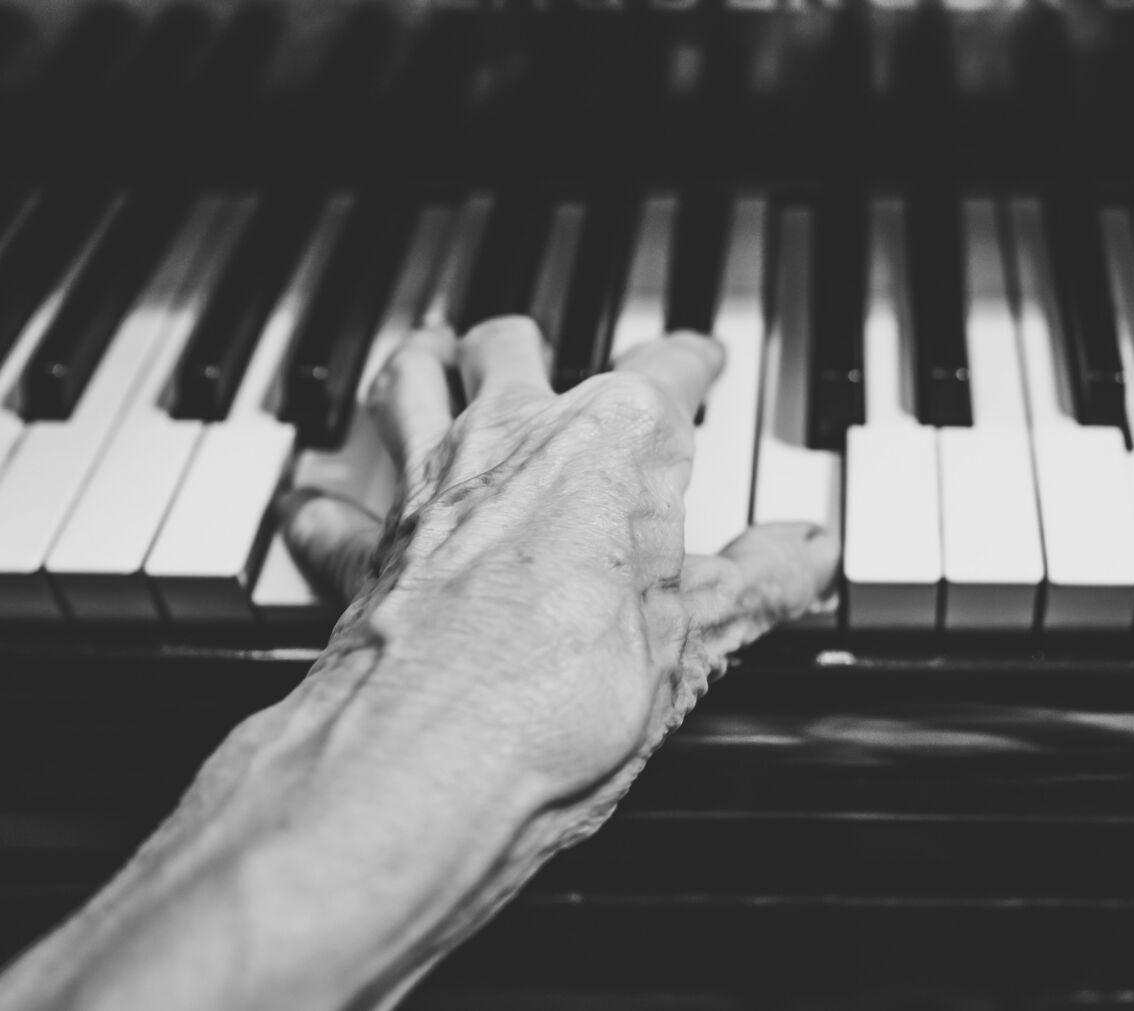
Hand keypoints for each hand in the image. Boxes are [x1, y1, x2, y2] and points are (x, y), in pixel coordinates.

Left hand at [281, 316, 836, 825]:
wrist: (435, 759)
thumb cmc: (565, 693)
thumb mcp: (698, 638)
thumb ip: (757, 583)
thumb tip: (806, 552)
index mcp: (616, 441)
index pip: (667, 370)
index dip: (693, 363)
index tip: (702, 361)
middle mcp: (515, 437)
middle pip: (512, 345)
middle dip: (529, 345)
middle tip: (545, 356)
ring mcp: (429, 486)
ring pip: (408, 380)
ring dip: (418, 369)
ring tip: (427, 362)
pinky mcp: (365, 550)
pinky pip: (331, 507)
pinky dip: (329, 506)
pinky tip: (323, 509)